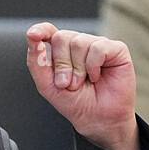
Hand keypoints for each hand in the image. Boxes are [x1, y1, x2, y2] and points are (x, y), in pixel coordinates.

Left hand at [26, 23, 138, 149]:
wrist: (97, 119)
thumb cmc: (74, 102)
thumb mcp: (47, 85)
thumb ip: (36, 61)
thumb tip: (32, 36)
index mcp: (62, 50)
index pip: (49, 31)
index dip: (41, 30)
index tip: (34, 35)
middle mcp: (79, 43)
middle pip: (61, 37)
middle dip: (61, 64)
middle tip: (67, 83)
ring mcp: (98, 44)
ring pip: (79, 42)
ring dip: (77, 69)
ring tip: (81, 83)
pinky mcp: (116, 49)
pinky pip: (98, 48)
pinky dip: (93, 66)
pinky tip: (96, 77)